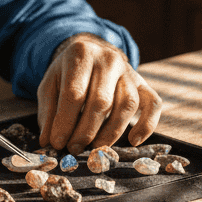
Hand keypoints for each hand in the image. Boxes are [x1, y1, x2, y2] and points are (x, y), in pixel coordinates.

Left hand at [37, 33, 161, 153]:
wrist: (91, 52)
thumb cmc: (67, 73)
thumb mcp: (50, 85)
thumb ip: (48, 112)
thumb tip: (48, 141)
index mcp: (81, 54)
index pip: (74, 93)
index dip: (65, 122)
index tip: (57, 143)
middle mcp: (109, 59)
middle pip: (101, 101)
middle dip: (86, 131)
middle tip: (74, 148)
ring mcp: (129, 71)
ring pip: (127, 104)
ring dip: (112, 132)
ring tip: (96, 148)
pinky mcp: (143, 83)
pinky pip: (153, 104)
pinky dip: (147, 124)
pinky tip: (134, 140)